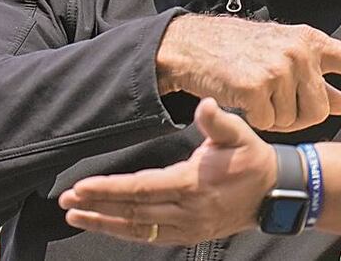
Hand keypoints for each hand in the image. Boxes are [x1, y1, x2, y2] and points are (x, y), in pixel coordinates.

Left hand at [61, 98, 272, 245]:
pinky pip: (150, 237)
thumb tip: (205, 104)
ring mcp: (187, 227)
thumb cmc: (252, 160)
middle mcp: (187, 210)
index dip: (109, 189)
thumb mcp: (239, 134)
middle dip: (97, 207)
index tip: (82, 187)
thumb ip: (217, 121)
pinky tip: (107, 225)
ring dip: (104, 223)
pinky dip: (125, 232)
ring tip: (77, 216)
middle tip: (67, 201)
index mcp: (194, 184)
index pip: (142, 188)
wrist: (273, 192)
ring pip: (138, 229)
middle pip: (132, 213)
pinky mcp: (189, 235)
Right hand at [156, 16, 340, 131]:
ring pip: (297, 121)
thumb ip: (318, 82)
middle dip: (299, 115)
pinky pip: (270, 124)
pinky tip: (241, 99)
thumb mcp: (285, 59)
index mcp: (312, 42)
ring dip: (276, 118)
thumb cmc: (242, 54)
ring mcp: (281, 66)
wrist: (193, 45)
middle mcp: (302, 51)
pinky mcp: (258, 85)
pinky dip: (255, 121)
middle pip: (321, 111)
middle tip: (272, 97)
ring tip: (255, 93)